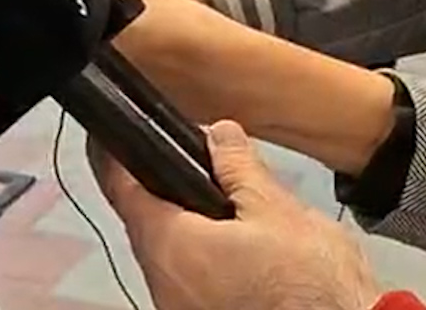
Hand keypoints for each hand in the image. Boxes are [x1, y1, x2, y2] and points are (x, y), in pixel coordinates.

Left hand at [95, 121, 381, 309]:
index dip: (113, 154)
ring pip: (168, 255)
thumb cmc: (314, 289)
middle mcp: (161, 282)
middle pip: (145, 222)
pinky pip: (189, 281)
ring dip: (187, 230)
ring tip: (226, 209)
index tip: (110, 134)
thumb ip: (240, 168)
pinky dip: (204, 260)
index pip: (119, 187)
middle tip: (193, 167)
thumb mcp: (279, 211)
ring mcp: (177, 307)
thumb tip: (219, 134)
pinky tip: (238, 251)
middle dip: (165, 192)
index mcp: (170, 246)